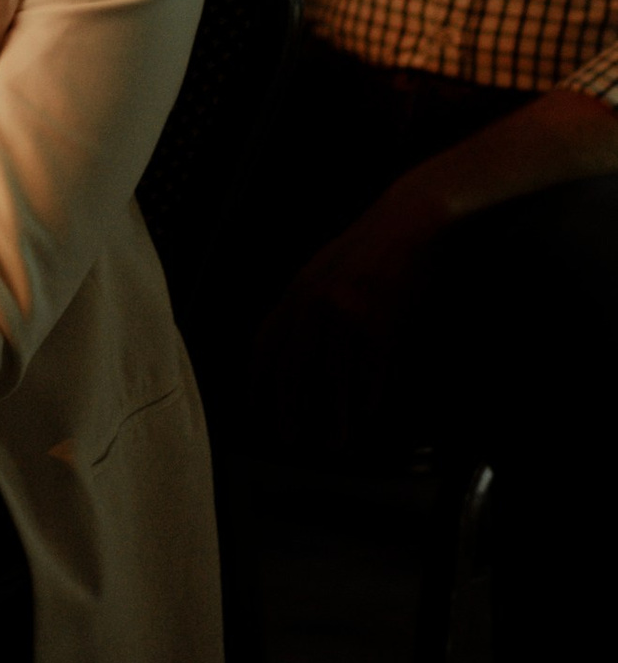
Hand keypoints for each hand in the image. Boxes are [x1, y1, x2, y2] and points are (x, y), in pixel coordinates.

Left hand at [254, 184, 441, 459]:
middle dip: (287, 409)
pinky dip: (368, 399)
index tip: (255, 407)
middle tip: (288, 438)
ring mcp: (348, 314)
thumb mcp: (322, 270)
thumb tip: (290, 350)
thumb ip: (303, 306)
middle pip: (293, 370)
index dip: (256, 381)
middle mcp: (315, 304)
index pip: (264, 345)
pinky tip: (366, 415)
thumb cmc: (367, 248)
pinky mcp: (381, 323)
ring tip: (334, 440)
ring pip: (334, 380)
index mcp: (296, 290)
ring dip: (333, 416)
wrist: (408, 221)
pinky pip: (371, 373)